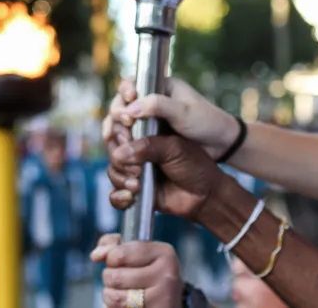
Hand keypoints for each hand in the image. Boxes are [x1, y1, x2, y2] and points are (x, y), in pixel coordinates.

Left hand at [90, 234, 182, 307]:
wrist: (168, 301)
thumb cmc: (148, 274)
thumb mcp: (137, 254)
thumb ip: (114, 246)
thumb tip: (96, 255)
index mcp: (163, 252)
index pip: (120, 253)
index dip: (110, 258)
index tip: (115, 261)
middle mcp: (166, 273)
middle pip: (115, 276)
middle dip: (110, 278)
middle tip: (122, 279)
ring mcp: (162, 296)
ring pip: (115, 297)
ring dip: (111, 296)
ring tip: (123, 293)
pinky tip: (128, 305)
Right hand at [103, 78, 239, 160]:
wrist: (221, 145)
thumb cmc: (207, 122)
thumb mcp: (183, 112)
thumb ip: (157, 106)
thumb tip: (130, 108)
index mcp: (160, 87)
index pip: (132, 83)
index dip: (125, 92)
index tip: (129, 101)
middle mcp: (150, 101)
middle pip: (121, 103)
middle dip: (118, 113)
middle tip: (126, 125)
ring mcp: (148, 120)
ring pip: (121, 122)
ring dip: (116, 130)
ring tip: (121, 141)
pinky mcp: (148, 137)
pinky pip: (128, 138)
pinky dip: (122, 143)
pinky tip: (121, 151)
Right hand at [108, 135, 222, 218]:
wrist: (205, 194)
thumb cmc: (195, 164)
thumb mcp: (174, 148)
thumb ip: (148, 145)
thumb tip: (119, 153)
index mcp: (148, 127)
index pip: (122, 119)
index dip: (119, 126)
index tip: (126, 136)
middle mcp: (138, 145)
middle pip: (112, 145)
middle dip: (119, 157)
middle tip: (136, 168)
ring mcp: (134, 167)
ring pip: (112, 168)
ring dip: (120, 177)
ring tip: (137, 184)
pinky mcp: (133, 188)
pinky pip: (114, 192)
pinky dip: (118, 196)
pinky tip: (131, 197)